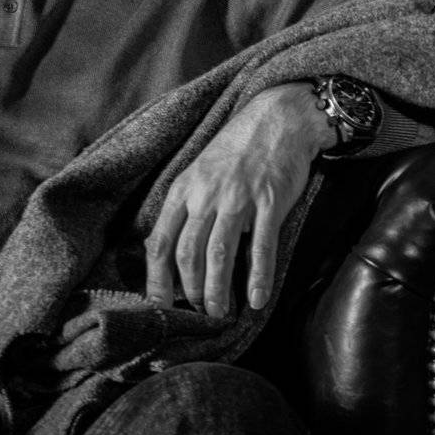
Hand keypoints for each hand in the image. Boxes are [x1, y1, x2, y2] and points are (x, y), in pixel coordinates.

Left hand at [143, 82, 334, 317]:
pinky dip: (258, 277)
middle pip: (188, 253)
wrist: (276, 120)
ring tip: (220, 313)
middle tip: (200, 312)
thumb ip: (184, 209)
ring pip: (219, 254)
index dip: (158, 278)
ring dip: (218, 290)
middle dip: (191, 290)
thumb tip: (166, 251)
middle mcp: (205, 195)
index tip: (160, 304)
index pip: (160, 241)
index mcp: (183, 189)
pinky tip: (257, 300)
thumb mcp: (198, 174)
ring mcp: (238, 198)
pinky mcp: (269, 201)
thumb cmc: (235, 151)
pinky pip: (261, 246)